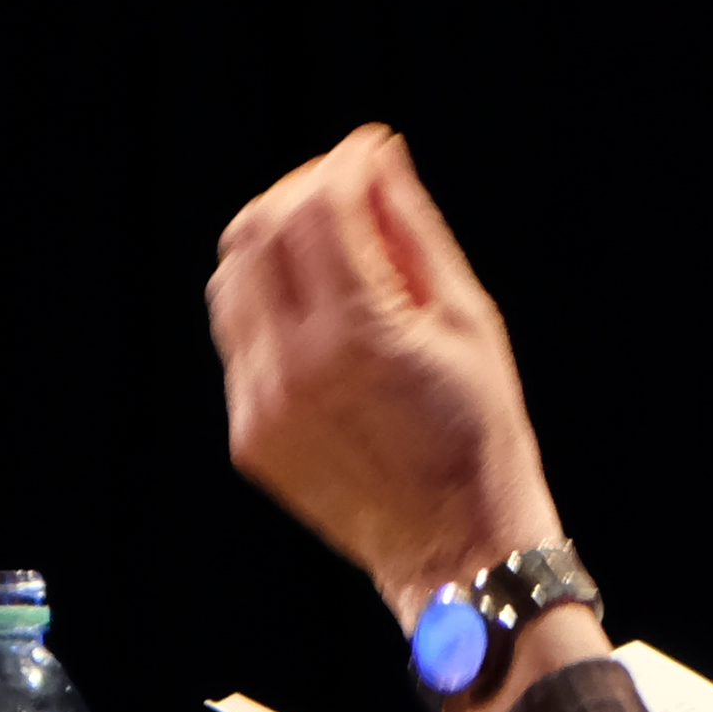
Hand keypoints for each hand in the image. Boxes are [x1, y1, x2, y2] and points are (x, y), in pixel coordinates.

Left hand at [208, 125, 560, 616]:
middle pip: (256, 233)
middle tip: (344, 195)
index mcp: (358, 336)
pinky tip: (321, 319)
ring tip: (329, 253)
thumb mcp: (467, 320)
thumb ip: (411, 231)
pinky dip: (270, 307)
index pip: (315, 209)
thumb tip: (375, 158)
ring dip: (273, 247)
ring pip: (231, 282)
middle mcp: (294, 370)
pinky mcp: (249, 435)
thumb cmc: (481, 433)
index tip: (370, 158)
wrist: (456, 553)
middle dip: (299, 196)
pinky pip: (239, 341)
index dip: (342, 168)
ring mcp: (261, 407)